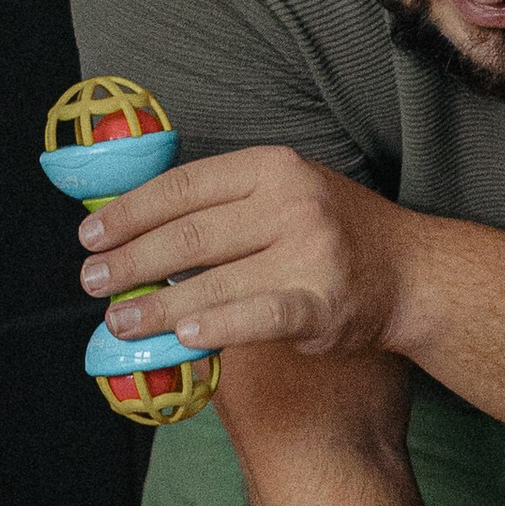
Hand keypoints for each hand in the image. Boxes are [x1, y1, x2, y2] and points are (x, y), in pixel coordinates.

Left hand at [81, 147, 409, 356]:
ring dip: (156, 306)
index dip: (130, 213)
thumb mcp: (286, 193)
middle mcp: (290, 204)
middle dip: (131, 262)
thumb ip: (225, 204)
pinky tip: (183, 337)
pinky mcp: (321, 303)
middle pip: (190, 236)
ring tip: (120, 321)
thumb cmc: (336, 234)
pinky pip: (257, 316)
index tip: (91, 235)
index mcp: (272, 168)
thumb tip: (139, 228)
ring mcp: (309, 253)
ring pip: (212, 282)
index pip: (183, 188)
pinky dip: (216, 326)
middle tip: (92, 282)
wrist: (412, 272)